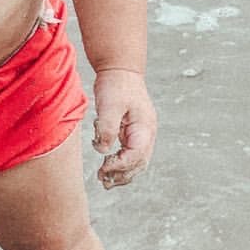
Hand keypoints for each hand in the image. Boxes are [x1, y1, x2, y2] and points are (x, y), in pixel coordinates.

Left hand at [91, 69, 155, 187]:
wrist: (120, 68)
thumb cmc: (116, 84)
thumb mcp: (109, 105)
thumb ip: (107, 128)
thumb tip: (103, 150)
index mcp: (145, 127)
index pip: (136, 155)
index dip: (121, 165)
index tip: (103, 168)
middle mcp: (147, 132)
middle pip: (139, 163)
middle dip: (122, 175)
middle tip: (103, 180)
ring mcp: (142, 132)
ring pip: (136, 161)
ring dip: (122, 173)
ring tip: (104, 179)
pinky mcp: (133, 131)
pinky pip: (130, 153)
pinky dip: (120, 163)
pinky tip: (107, 166)